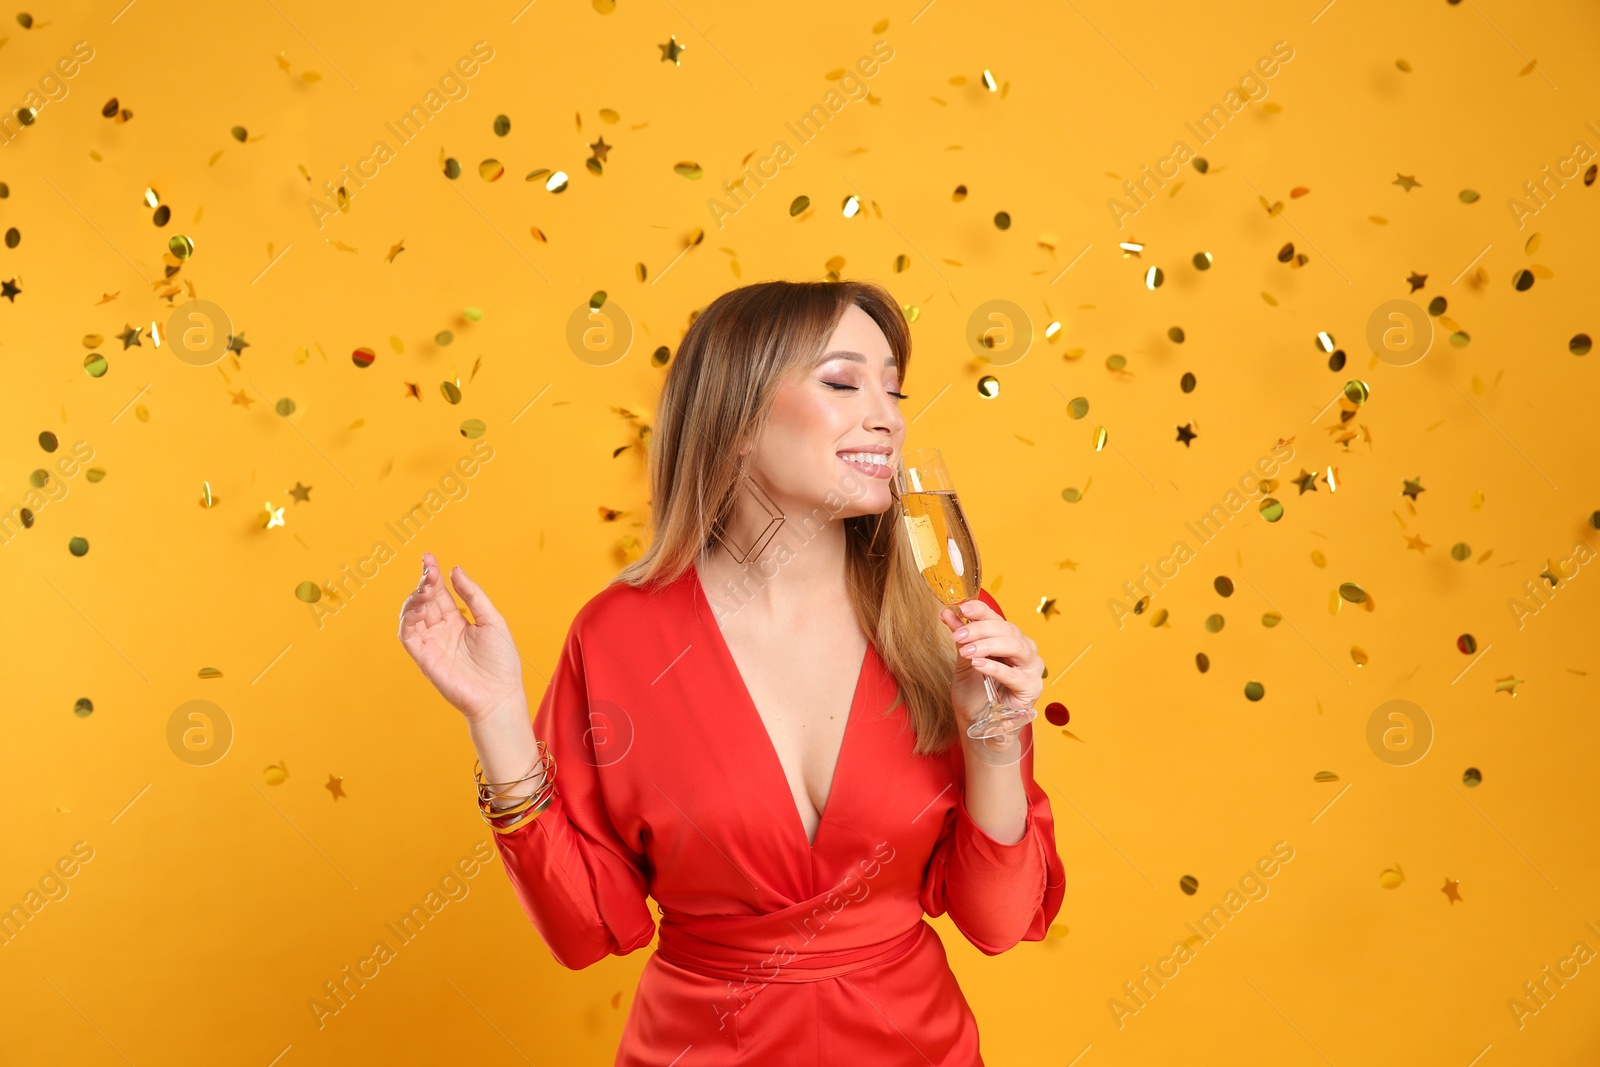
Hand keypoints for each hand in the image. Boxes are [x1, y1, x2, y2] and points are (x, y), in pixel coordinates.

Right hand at [397, 552, 524, 723]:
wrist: (500, 696)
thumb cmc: (501, 662)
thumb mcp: (492, 620)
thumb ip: (473, 596)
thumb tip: (455, 570)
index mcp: (457, 621)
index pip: (439, 593)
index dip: (431, 575)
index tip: (428, 557)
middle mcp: (441, 630)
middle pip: (424, 600)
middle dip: (424, 583)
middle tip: (429, 571)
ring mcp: (431, 644)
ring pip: (411, 615)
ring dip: (414, 598)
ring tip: (425, 587)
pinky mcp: (424, 658)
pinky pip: (407, 636)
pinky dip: (408, 619)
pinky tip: (419, 607)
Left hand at [941, 598, 1043, 736]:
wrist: (980, 724)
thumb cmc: (975, 693)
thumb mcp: (964, 661)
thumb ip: (961, 637)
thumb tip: (947, 613)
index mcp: (1009, 639)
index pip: (997, 618)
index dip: (980, 610)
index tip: (962, 608)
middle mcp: (1024, 649)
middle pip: (1007, 630)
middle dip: (980, 629)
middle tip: (958, 635)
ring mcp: (1031, 668)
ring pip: (1015, 646)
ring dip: (987, 645)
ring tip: (966, 650)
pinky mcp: (1031, 688)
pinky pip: (1014, 674)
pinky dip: (995, 667)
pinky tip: (978, 664)